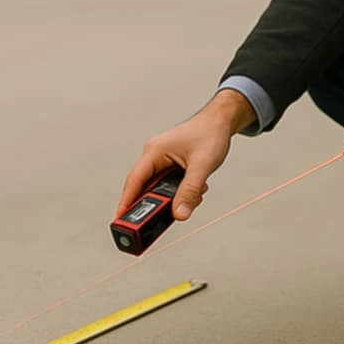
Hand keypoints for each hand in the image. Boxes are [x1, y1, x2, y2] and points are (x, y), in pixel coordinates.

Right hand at [116, 90, 254, 220]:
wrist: (221, 122)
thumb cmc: (210, 133)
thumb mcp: (202, 165)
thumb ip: (190, 191)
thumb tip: (180, 214)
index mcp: (154, 151)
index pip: (134, 181)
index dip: (126, 203)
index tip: (122, 222)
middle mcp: (154, 156)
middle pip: (146, 189)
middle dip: (158, 204)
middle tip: (162, 220)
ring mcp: (162, 161)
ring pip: (160, 190)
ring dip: (175, 198)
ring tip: (193, 198)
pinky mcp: (171, 166)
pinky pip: (169, 187)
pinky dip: (181, 193)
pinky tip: (195, 192)